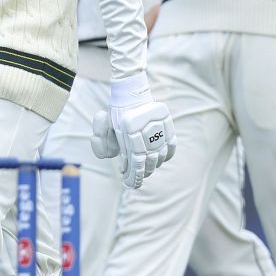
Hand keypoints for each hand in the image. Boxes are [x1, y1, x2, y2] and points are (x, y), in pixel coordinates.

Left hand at [93, 73, 174, 188]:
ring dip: (152, 167)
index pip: (135, 161)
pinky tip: (158, 162)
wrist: (131, 93)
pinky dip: (165, 156)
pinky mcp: (168, 125)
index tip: (128, 183)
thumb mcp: (104, 127)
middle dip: (141, 174)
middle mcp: (146, 129)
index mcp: (129, 129)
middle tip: (134, 181)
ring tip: (144, 172)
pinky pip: (170, 146)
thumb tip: (124, 166)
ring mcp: (159, 128)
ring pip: (159, 156)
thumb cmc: (116, 112)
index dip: (133, 175)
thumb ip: (104, 145)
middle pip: (148, 161)